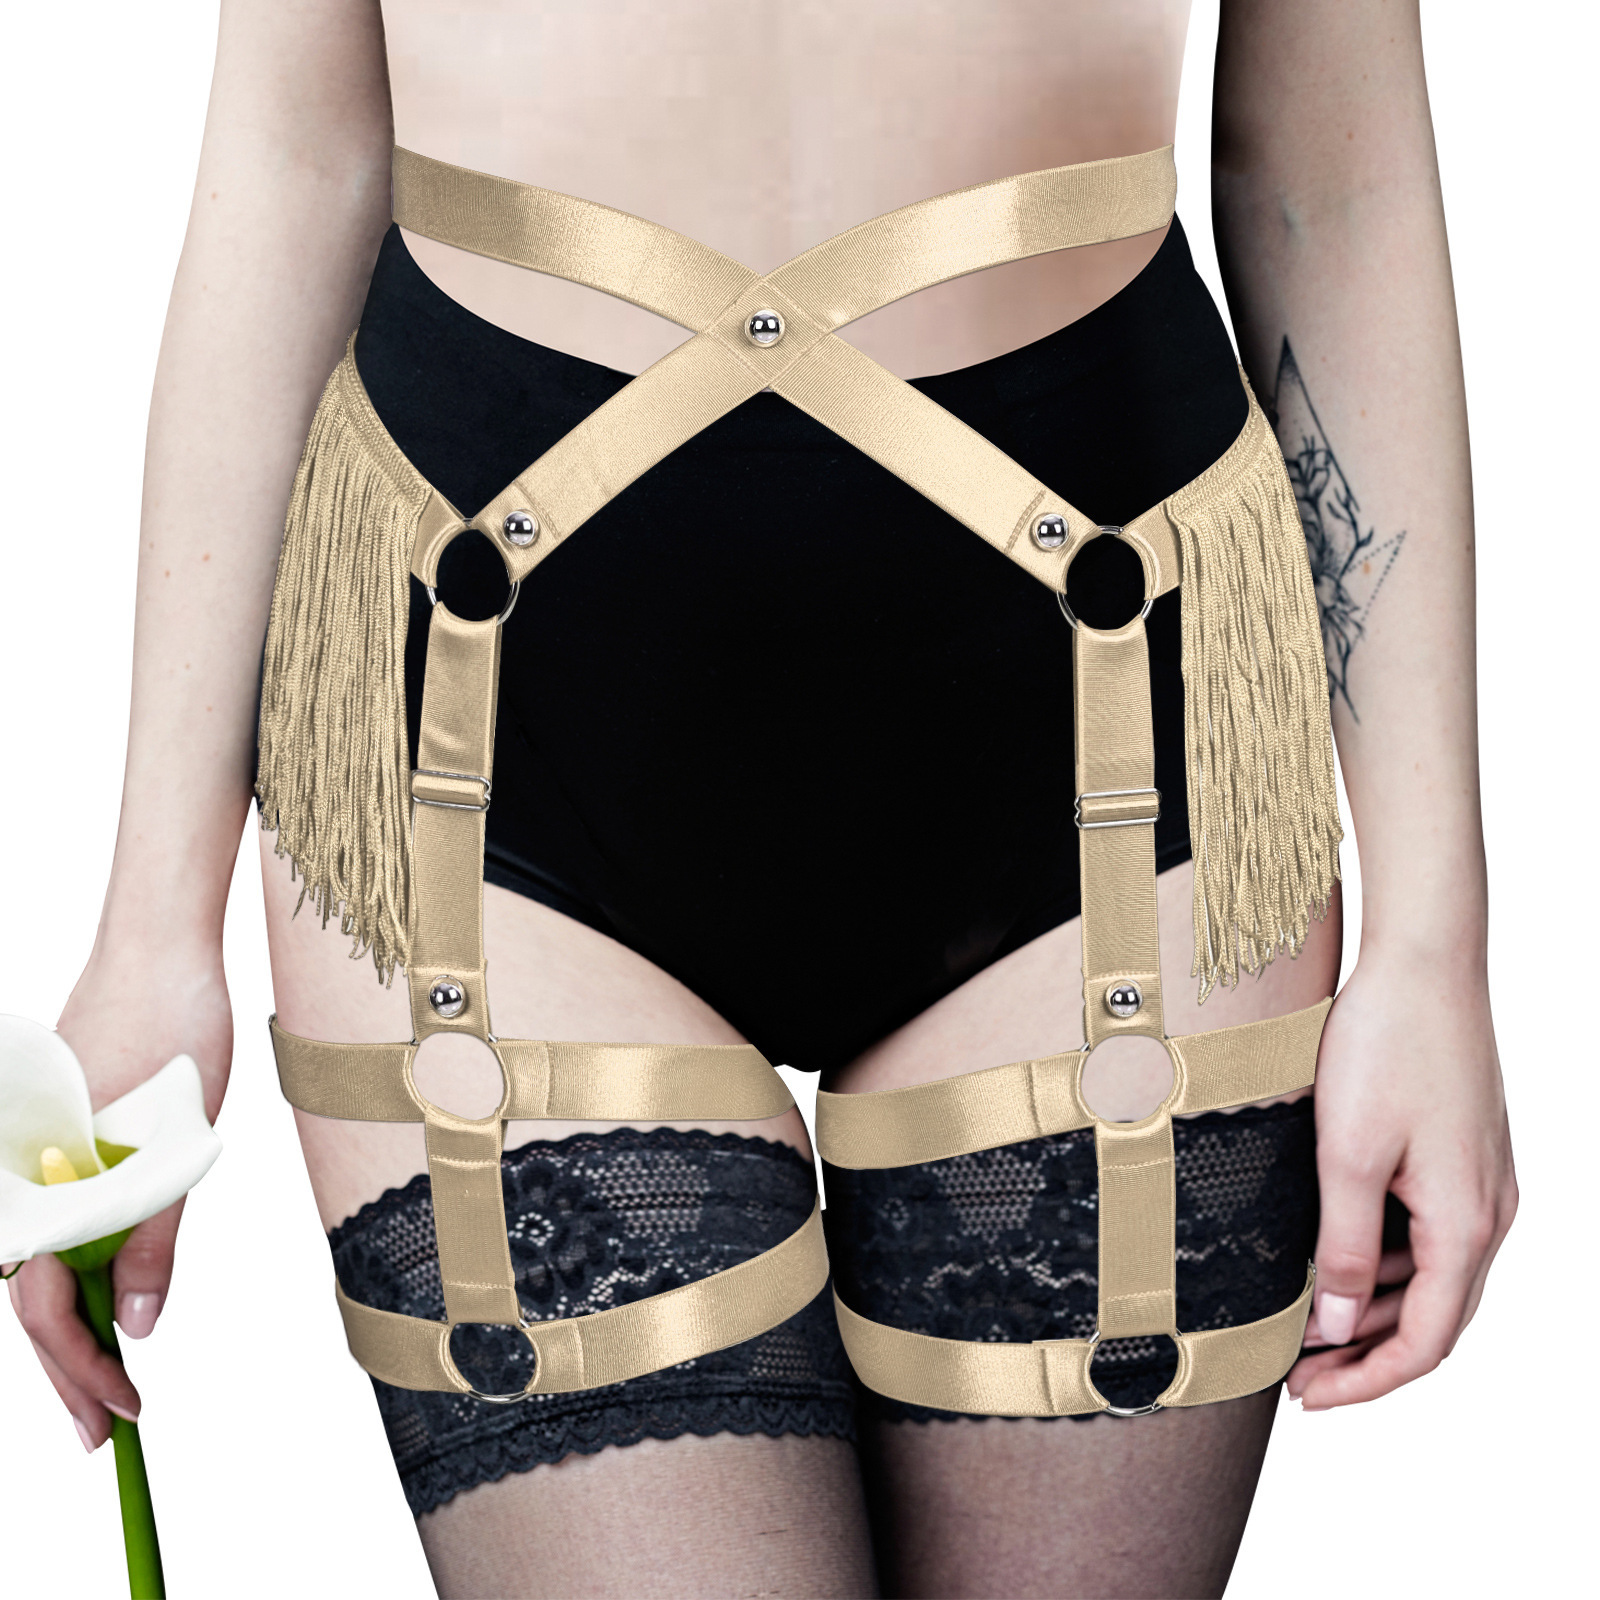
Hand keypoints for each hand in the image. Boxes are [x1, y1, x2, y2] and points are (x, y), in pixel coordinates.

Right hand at [6, 949, 230, 1450]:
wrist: (164, 947)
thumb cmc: (171, 1027)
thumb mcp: (175, 1140)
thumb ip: (151, 1234)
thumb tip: (135, 1325)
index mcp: (35, 1178)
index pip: (39, 1303)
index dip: (79, 1366)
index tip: (121, 1411)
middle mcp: (22, 1174)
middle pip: (30, 1293)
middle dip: (67, 1367)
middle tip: (103, 1434)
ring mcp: (37, 1156)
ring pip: (41, 1261)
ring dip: (70, 1324)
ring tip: (104, 1386)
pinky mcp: (59, 1141)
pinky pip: (58, 1218)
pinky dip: (77, 1267)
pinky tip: (101, 1302)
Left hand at [1287, 950, 1515, 1407]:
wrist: (1424, 961)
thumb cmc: (1387, 1046)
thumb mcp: (1348, 1156)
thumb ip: (1341, 1247)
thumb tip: (1331, 1325)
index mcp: (1466, 1224)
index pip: (1425, 1341)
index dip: (1366, 1381)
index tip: (1309, 1398)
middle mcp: (1487, 1212)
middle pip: (1431, 1316)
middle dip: (1364, 1354)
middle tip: (1297, 1374)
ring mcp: (1479, 1181)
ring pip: (1428, 1275)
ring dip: (1370, 1307)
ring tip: (1303, 1325)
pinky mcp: (1461, 1153)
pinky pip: (1426, 1232)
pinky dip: (1382, 1259)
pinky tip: (1332, 1255)